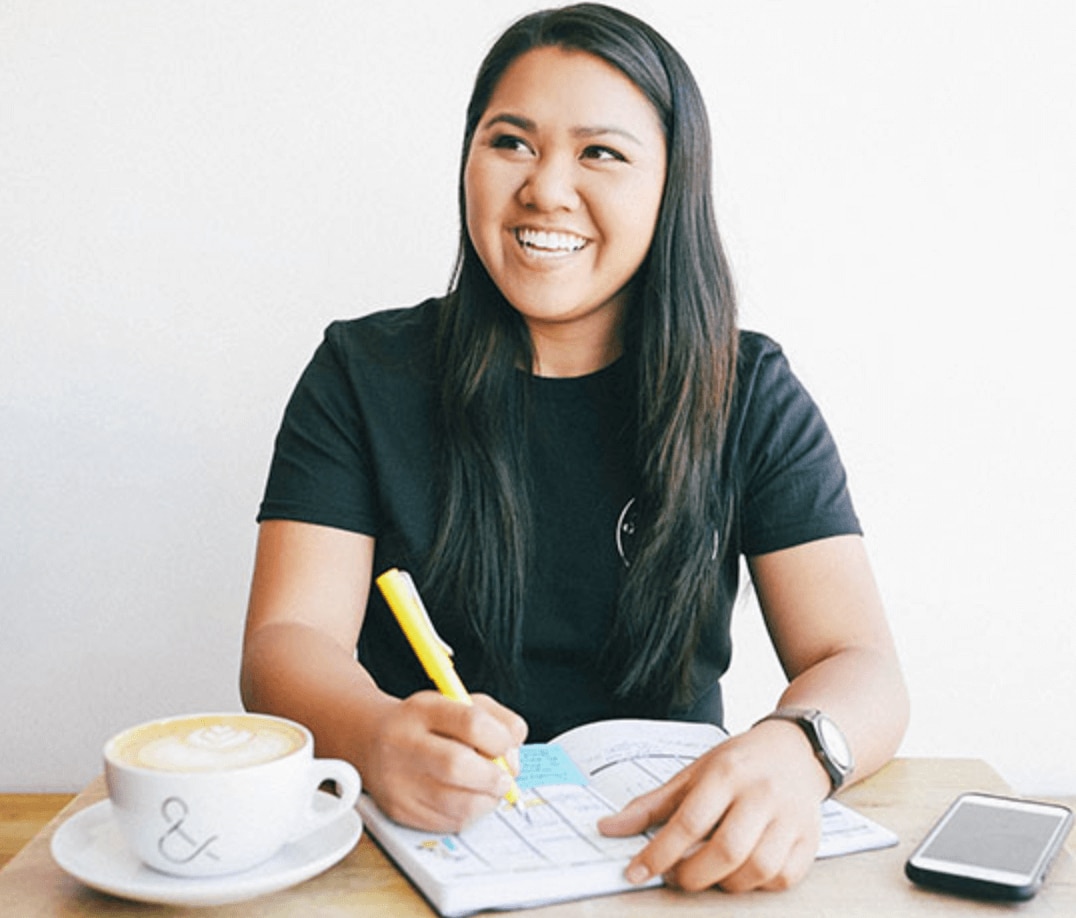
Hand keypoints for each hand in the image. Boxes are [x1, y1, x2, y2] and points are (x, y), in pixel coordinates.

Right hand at [362, 691, 527, 832]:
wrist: (371, 738)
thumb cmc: (425, 722)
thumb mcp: (458, 703)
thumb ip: (497, 719)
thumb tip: (514, 754)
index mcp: (422, 709)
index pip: (471, 723)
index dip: (499, 739)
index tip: (506, 747)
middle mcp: (404, 743)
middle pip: (458, 766)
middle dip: (493, 777)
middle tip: (503, 778)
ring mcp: (397, 779)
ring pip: (456, 803)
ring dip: (486, 800)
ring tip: (488, 789)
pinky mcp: (399, 809)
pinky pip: (447, 822)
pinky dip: (468, 814)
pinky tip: (467, 799)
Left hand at [597, 721, 829, 891]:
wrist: (797, 749)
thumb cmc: (739, 762)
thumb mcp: (693, 772)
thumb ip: (652, 805)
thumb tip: (608, 828)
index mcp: (727, 772)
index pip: (689, 821)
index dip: (658, 853)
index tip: (636, 872)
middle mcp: (761, 794)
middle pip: (726, 850)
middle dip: (692, 875)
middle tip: (674, 876)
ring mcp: (790, 818)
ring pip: (756, 870)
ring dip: (724, 883)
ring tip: (706, 872)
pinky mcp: (809, 840)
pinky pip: (782, 878)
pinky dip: (757, 885)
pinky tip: (741, 871)